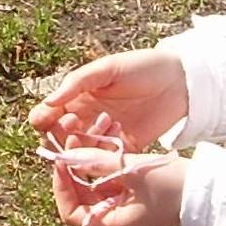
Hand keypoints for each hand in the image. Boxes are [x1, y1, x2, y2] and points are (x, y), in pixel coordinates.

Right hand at [28, 50, 188, 152]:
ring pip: (79, 151)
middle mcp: (85, 118)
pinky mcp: (123, 147)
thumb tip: (49, 102)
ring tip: (101, 128)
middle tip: (75, 126)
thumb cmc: (143, 67)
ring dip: (82, 146)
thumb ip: (77, 83)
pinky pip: (104, 159)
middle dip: (60, 136)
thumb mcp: (108, 68)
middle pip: (58, 137)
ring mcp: (103, 134)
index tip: (54, 118)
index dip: (43, 120)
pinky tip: (116, 137)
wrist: (181, 80)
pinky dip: (103, 155)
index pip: (46, 115)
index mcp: (76, 97)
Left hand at [51, 143, 187, 225]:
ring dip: (93, 160)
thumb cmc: (175, 187)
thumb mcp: (135, 171)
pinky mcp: (135, 192)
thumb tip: (67, 155)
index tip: (60, 162)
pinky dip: (109, 161)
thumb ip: (100, 162)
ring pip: (96, 183)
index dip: (62, 188)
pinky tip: (110, 138)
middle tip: (73, 142)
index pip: (72, 213)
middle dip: (76, 169)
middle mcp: (115, 218)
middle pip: (81, 196)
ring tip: (94, 134)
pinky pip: (113, 177)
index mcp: (113, 224)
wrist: (210, 190)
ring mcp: (126, 205)